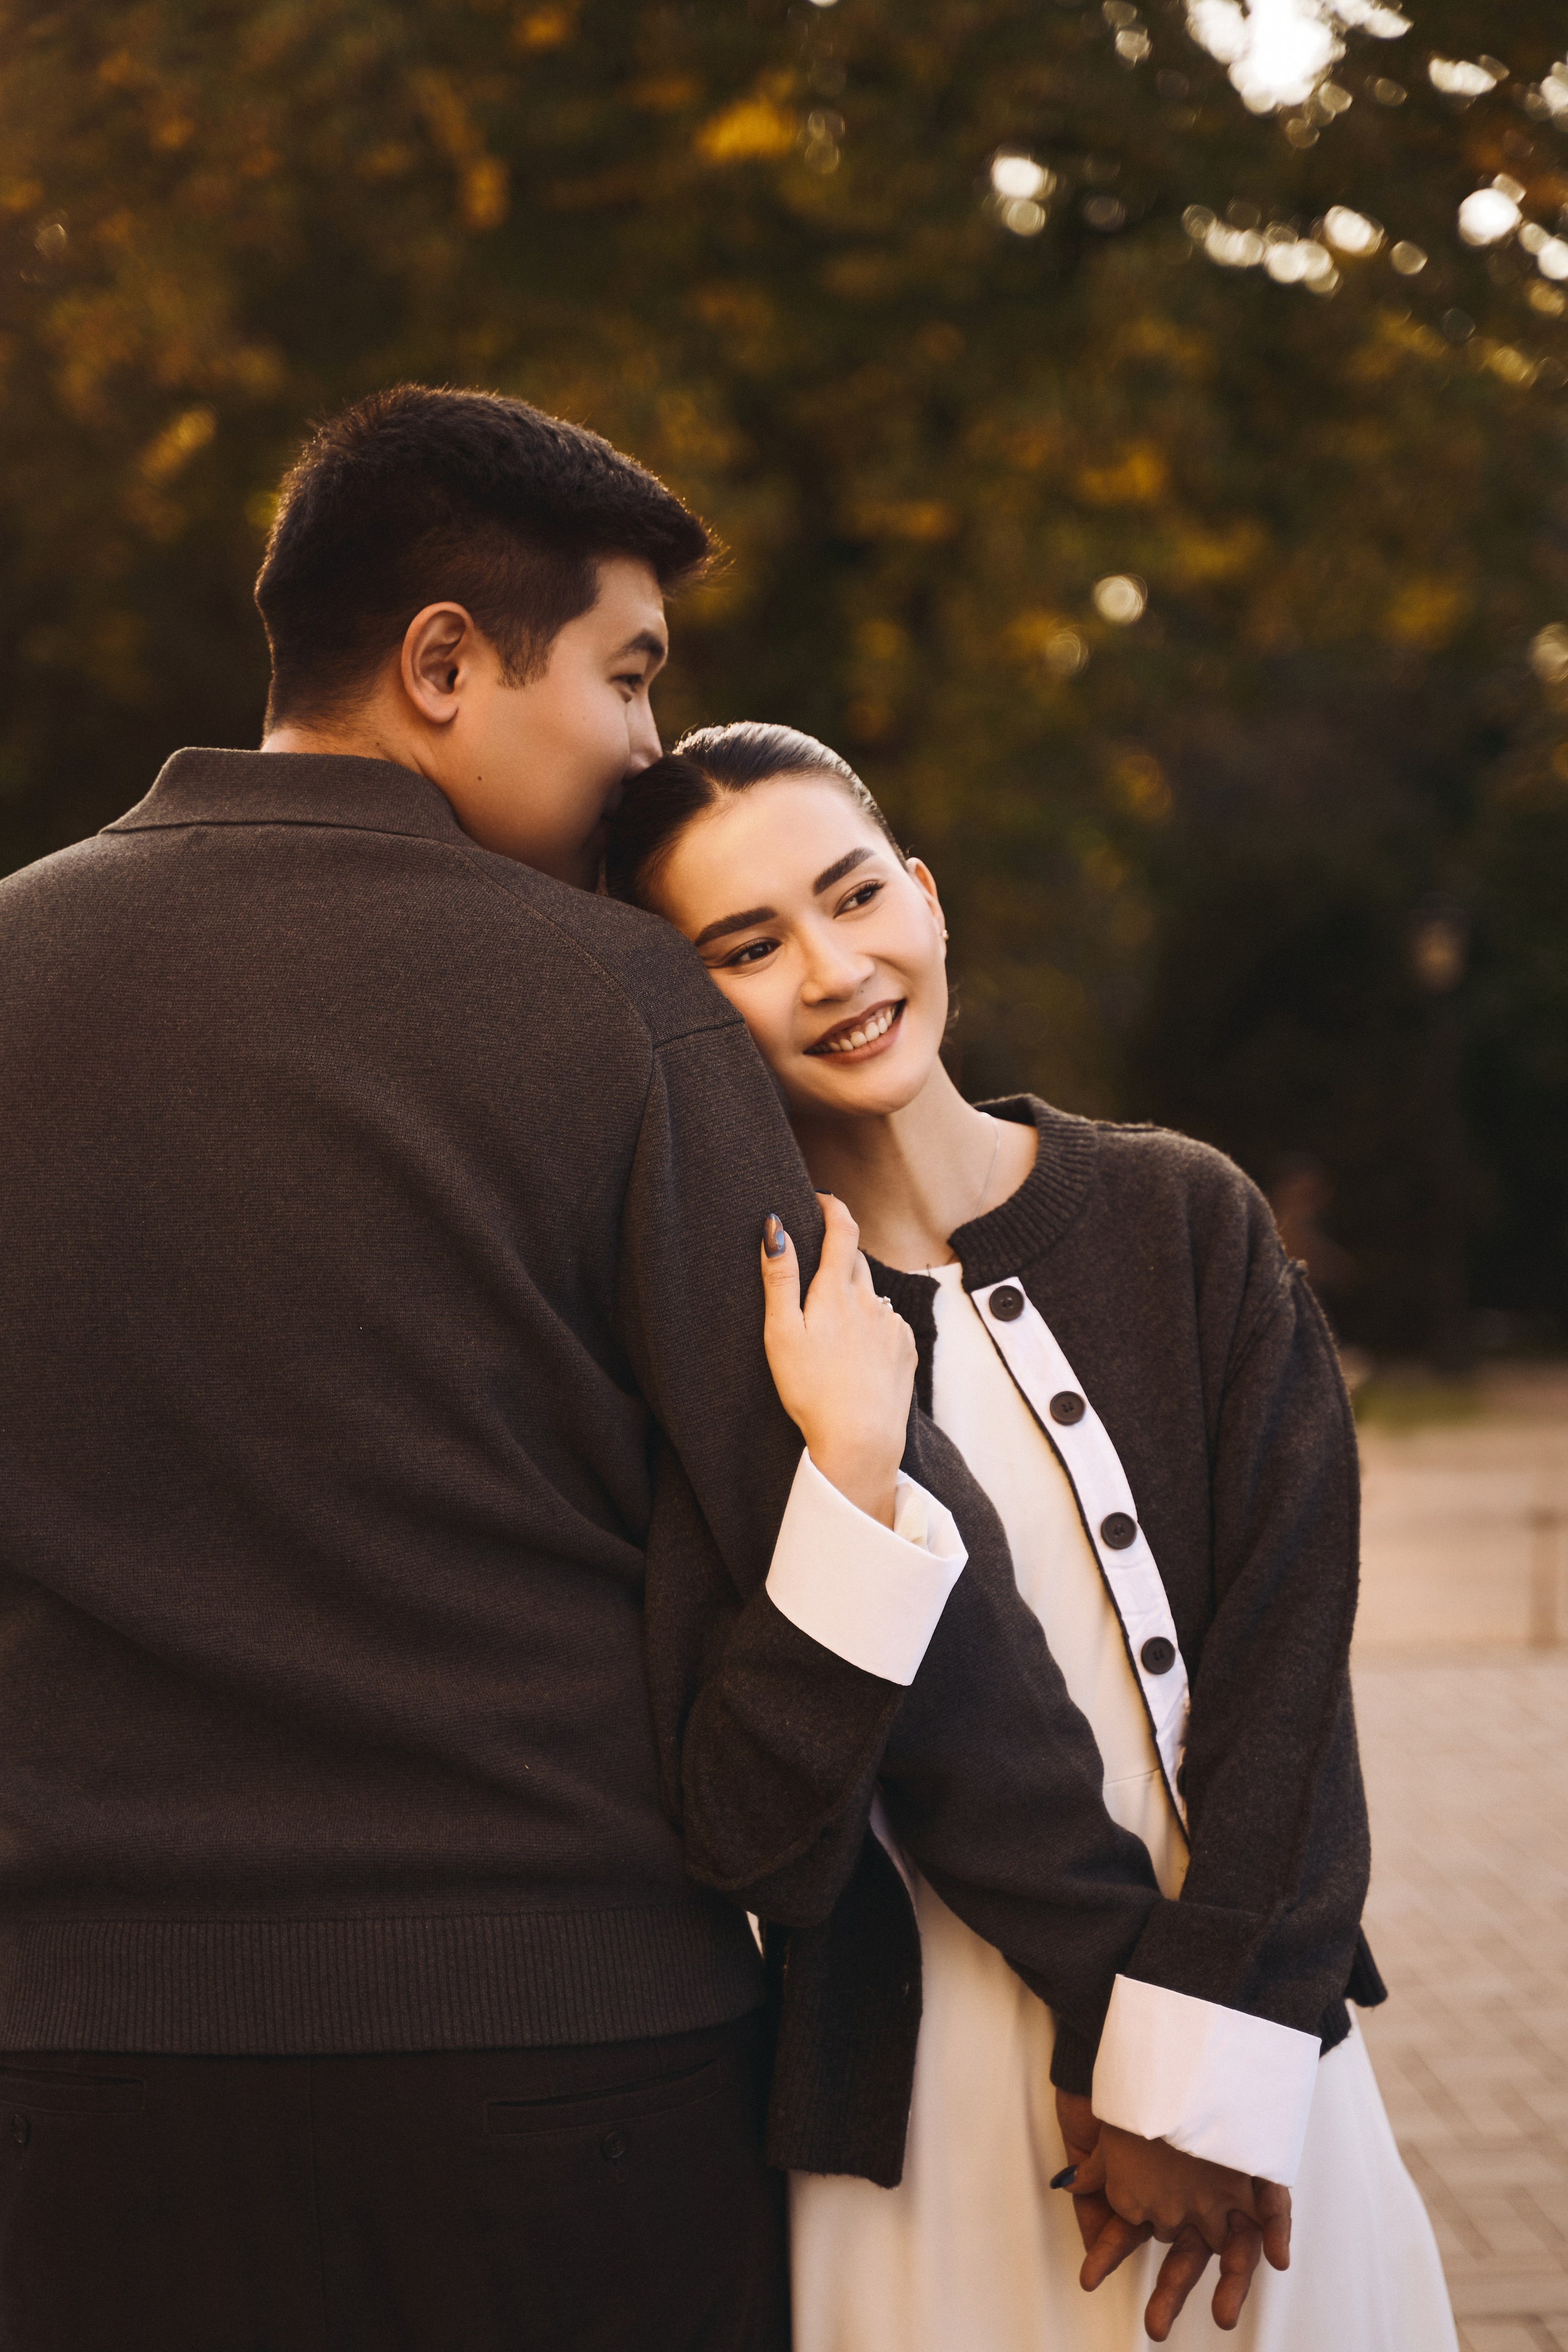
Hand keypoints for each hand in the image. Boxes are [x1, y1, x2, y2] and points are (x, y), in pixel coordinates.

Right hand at [760, 1196, 915, 1526]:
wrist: (860, 1438)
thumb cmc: (811, 1389)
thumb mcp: (781, 1333)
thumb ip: (779, 1278)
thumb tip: (775, 1228)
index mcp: (837, 1292)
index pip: (842, 1230)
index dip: (833, 1207)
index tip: (823, 1199)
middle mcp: (871, 1300)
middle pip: (856, 1263)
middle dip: (837, 1259)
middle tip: (814, 1280)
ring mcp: (893, 1325)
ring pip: (872, 1296)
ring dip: (854, 1299)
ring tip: (833, 1332)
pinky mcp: (906, 1349)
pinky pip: (888, 1324)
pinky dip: (872, 1327)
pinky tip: (856, 1355)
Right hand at [1054, 2090, 1290, 2339]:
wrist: (1170, 2051)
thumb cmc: (1137, 2094)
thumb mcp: (1108, 2132)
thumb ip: (1091, 2170)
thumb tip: (1065, 2189)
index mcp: (1156, 2195)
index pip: (1133, 2237)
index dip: (1111, 2257)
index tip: (1087, 2281)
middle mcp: (1192, 2199)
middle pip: (1185, 2257)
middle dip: (1170, 2294)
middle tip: (1154, 2329)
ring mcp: (1227, 2188)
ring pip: (1236, 2247)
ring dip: (1233, 2282)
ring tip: (1223, 2318)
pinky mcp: (1260, 2171)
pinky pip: (1275, 2206)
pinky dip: (1277, 2230)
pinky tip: (1276, 2256)